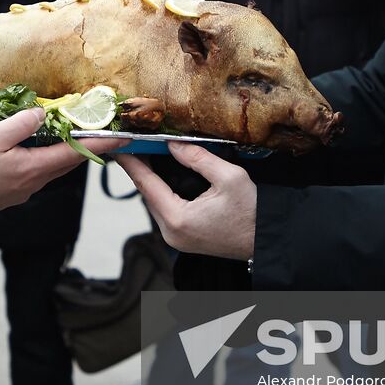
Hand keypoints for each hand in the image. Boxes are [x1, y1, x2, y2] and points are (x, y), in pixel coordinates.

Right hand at [0, 108, 125, 215]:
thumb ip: (21, 124)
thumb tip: (43, 114)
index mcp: (34, 168)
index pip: (76, 152)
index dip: (102, 143)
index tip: (123, 137)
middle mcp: (34, 182)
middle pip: (69, 161)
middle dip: (88, 147)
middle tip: (104, 132)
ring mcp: (24, 190)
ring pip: (54, 167)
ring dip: (68, 152)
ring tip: (75, 134)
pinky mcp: (13, 192)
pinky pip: (39, 172)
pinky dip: (49, 157)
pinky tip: (40, 148)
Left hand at [117, 142, 256, 259]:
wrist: (266, 241)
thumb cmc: (252, 211)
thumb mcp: (229, 177)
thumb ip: (198, 158)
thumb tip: (172, 144)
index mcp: (178, 218)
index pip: (146, 184)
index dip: (131, 162)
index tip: (118, 146)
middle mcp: (171, 233)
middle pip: (147, 194)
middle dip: (139, 168)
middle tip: (132, 143)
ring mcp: (175, 239)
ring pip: (154, 203)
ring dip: (149, 180)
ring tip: (144, 154)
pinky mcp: (182, 239)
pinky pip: (164, 211)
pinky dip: (160, 192)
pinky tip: (160, 175)